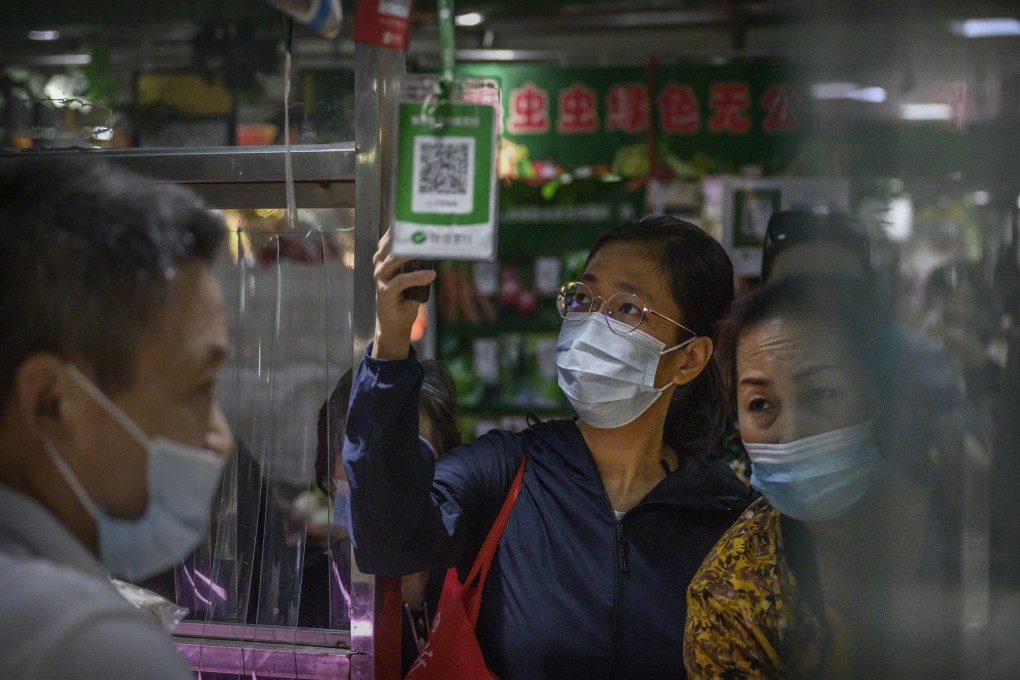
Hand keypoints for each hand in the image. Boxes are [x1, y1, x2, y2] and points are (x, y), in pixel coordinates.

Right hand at [372, 228, 436, 359]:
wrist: (394, 322)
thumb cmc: (405, 296)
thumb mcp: (411, 274)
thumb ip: (417, 260)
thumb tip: (436, 244)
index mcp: (384, 257)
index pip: (391, 236)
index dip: (401, 225)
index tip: (416, 214)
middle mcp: (380, 265)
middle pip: (392, 244)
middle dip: (407, 235)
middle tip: (425, 227)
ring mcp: (381, 278)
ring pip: (395, 259)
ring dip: (412, 253)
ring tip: (428, 248)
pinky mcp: (386, 292)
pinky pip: (402, 281)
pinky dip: (418, 277)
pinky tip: (431, 275)